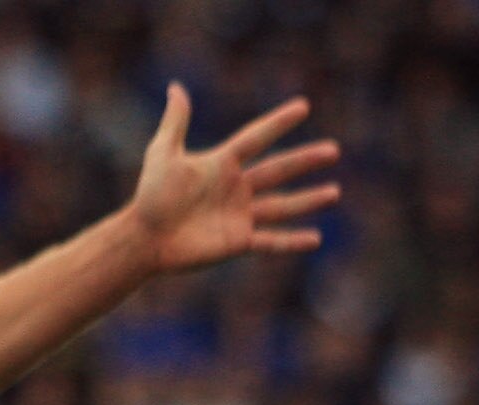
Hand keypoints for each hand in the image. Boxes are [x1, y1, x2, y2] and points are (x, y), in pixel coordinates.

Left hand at [128, 84, 340, 274]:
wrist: (144, 237)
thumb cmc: (151, 195)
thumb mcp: (163, 154)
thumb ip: (175, 122)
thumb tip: (176, 87)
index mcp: (222, 164)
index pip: (256, 138)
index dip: (277, 124)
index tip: (303, 107)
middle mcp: (236, 188)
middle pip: (278, 170)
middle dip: (305, 161)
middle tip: (333, 150)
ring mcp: (239, 215)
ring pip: (282, 205)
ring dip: (307, 200)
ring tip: (334, 192)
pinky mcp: (237, 242)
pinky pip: (271, 241)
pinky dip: (292, 241)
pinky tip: (316, 239)